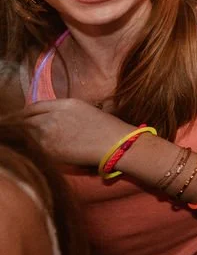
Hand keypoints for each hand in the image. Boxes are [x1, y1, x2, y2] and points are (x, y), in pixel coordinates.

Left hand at [22, 99, 136, 166]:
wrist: (113, 144)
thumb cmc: (105, 126)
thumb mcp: (83, 109)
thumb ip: (62, 111)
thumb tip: (47, 116)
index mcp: (64, 104)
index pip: (34, 106)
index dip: (27, 113)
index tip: (25, 117)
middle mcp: (52, 116)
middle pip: (26, 120)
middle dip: (24, 125)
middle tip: (27, 131)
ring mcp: (48, 133)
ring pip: (28, 134)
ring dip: (31, 137)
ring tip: (39, 141)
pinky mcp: (48, 149)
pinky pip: (34, 147)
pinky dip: (36, 147)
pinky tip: (45, 149)